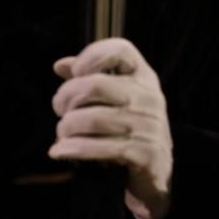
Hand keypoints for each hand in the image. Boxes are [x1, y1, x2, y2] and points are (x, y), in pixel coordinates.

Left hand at [49, 38, 171, 218]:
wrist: (160, 168)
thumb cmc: (131, 123)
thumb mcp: (118, 96)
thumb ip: (90, 77)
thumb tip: (60, 65)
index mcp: (144, 76)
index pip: (121, 50)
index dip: (93, 55)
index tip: (76, 71)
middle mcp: (148, 97)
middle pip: (96, 85)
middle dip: (67, 96)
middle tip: (59, 107)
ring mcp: (147, 125)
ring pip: (92, 119)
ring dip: (67, 127)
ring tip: (62, 131)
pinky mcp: (142, 153)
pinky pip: (98, 148)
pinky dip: (72, 149)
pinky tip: (59, 151)